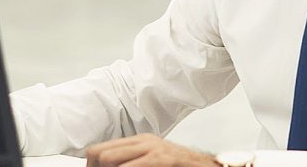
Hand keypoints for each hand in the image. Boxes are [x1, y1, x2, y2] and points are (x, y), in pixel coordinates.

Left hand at [85, 133, 218, 166]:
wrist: (207, 166)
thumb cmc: (179, 166)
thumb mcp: (151, 160)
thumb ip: (131, 161)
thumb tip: (105, 166)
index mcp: (138, 141)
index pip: (98, 150)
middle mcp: (143, 142)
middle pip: (100, 153)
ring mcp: (152, 149)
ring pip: (109, 158)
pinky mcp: (162, 159)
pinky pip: (132, 166)